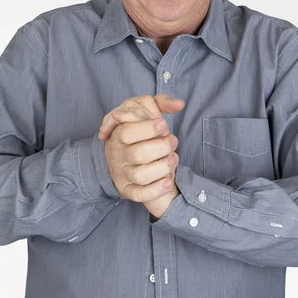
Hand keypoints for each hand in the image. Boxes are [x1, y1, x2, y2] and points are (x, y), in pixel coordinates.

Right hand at [100, 94, 184, 215]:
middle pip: (137, 154)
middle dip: (161, 147)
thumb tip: (180, 104)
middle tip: (172, 141)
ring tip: (173, 158)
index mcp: (118, 134)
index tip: (163, 124)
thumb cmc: (141, 130)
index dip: (147, 128)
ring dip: (162, 167)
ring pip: (140, 175)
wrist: (124, 156)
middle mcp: (118, 155)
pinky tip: (168, 181)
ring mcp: (122, 173)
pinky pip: (139, 195)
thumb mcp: (146, 111)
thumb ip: (162, 102)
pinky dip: (155, 190)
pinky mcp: (128, 190)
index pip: (127, 131)